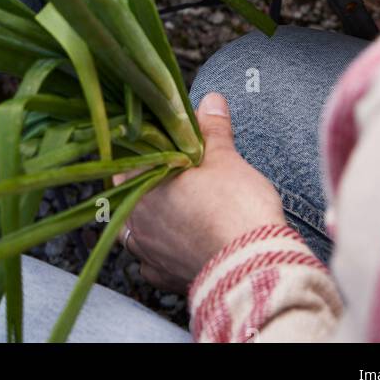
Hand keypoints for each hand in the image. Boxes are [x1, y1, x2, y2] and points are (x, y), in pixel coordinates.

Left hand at [116, 93, 285, 292]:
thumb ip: (212, 129)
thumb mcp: (225, 157)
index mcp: (141, 184)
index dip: (145, 149)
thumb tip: (210, 100)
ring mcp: (149, 253)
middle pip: (129, 194)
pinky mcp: (166, 279)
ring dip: (150, 220)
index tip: (161, 142)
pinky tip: (178, 245)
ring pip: (135, 231)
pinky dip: (162, 254)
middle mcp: (136, 220)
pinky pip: (153, 265)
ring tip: (173, 209)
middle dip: (147, 183)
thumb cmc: (234, 207)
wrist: (252, 267)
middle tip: (174, 173)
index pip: (127, 158)